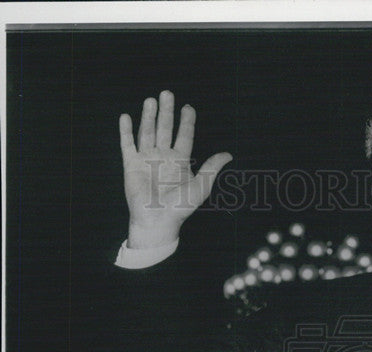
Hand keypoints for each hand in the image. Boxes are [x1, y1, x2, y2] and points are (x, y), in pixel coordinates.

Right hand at [120, 90, 231, 249]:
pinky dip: (126, 131)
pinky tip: (126, 116)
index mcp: (180, 161)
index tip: (188, 107)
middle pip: (165, 129)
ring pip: (147, 132)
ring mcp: (146, 160)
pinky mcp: (131, 165)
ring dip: (148, 116)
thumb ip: (211, 168)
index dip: (186, 121)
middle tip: (167, 93)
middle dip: (166, 112)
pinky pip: (128, 144)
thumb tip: (229, 154)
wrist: (157, 221)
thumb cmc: (180, 208)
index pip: (184, 136)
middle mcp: (163, 157)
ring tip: (151, 100)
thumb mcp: (200, 187)